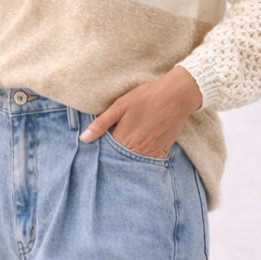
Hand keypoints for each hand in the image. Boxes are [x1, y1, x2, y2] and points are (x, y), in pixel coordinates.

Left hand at [79, 66, 202, 157]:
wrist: (176, 96)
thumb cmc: (146, 97)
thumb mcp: (120, 106)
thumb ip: (101, 124)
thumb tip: (84, 139)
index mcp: (123, 139)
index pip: (105, 153)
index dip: (101, 152)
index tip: (98, 148)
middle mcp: (136, 150)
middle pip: (119, 161)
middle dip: (113, 158)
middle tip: (111, 150)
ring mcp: (150, 153)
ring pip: (134, 164)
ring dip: (128, 160)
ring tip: (126, 150)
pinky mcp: (162, 152)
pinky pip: (149, 162)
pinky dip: (143, 160)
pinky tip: (139, 153)